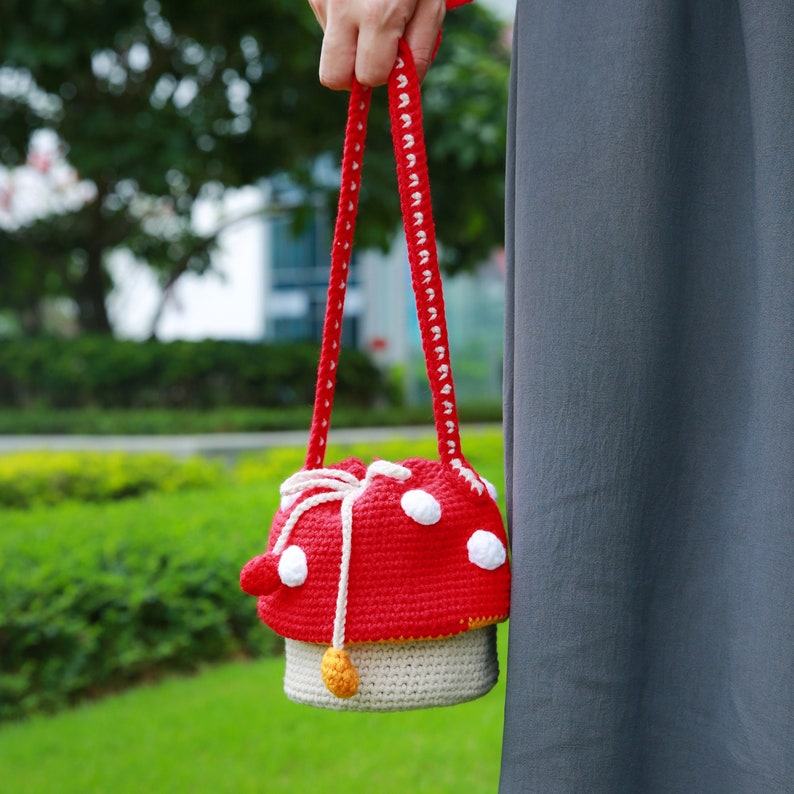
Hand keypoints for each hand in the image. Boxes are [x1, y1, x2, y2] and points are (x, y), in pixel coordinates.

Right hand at [308, 0, 445, 89]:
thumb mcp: (431, 3)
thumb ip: (418, 49)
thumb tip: (401, 85)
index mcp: (378, 14)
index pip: (368, 78)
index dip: (382, 74)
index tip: (391, 61)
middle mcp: (342, 7)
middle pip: (332, 76)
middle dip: (352, 74)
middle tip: (372, 52)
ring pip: (329, 46)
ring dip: (350, 38)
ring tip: (372, 5)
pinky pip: (326, 21)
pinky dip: (344, 16)